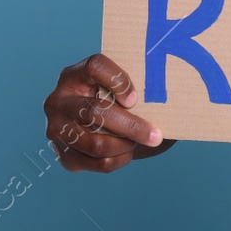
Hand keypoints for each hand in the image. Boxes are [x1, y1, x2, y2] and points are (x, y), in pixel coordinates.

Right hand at [43, 54, 171, 172]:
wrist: (94, 128)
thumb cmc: (115, 102)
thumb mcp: (119, 89)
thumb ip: (134, 88)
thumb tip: (172, 95)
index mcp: (74, 75)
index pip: (95, 67)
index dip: (118, 81)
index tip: (135, 99)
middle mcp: (59, 101)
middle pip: (95, 112)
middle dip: (131, 125)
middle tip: (156, 135)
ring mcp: (57, 130)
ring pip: (97, 143)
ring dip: (125, 145)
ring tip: (138, 141)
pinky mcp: (64, 155)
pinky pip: (98, 163)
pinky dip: (119, 159)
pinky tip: (127, 151)